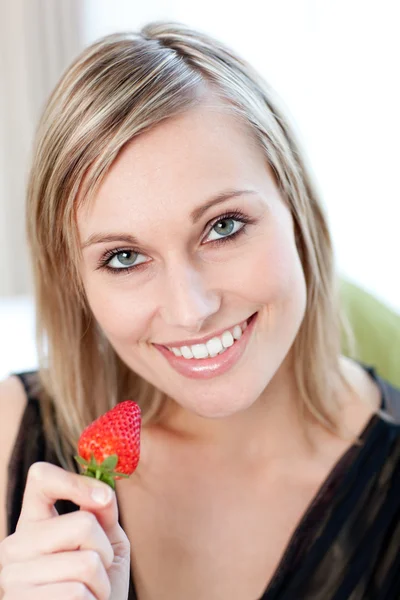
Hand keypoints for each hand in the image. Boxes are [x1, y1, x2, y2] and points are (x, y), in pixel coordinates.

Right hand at [0, 462, 129, 598]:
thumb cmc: (98, 586)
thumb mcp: (108, 543)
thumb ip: (104, 515)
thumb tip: (104, 492)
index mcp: (33, 523)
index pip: (41, 479)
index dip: (76, 481)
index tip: (104, 497)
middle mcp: (14, 546)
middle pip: (83, 523)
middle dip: (105, 549)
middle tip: (98, 571)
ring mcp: (12, 578)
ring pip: (87, 562)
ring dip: (101, 583)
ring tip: (89, 594)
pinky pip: (78, 593)